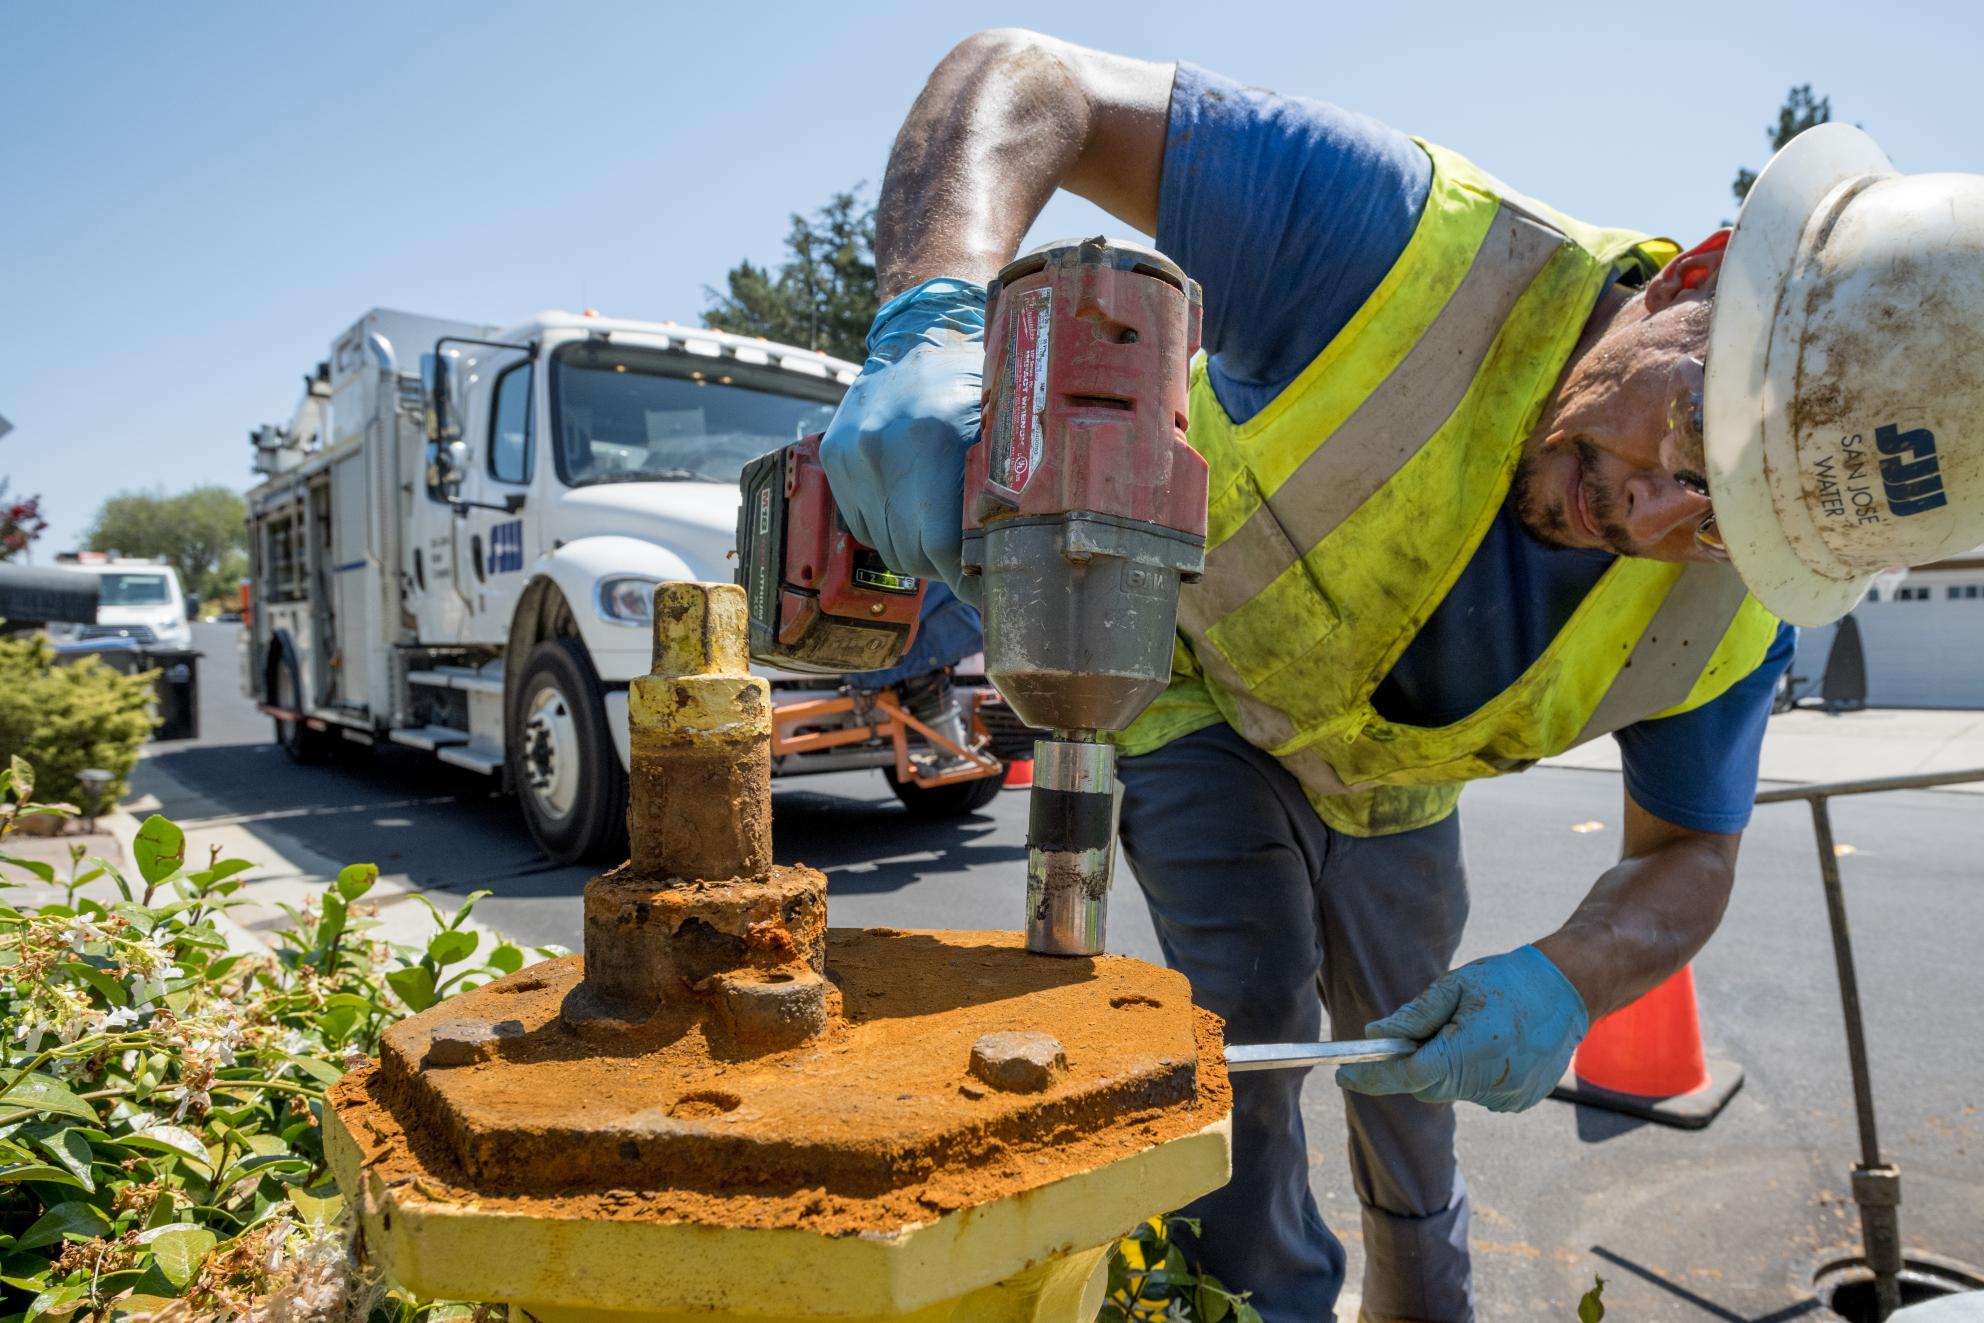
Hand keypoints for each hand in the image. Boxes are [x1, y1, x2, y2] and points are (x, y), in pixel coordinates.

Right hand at [819, 278, 985, 596]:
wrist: (921, 336)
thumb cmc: (975, 383)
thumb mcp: (1002, 430)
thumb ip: (1001, 494)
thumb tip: (1013, 562)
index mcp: (932, 440)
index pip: (943, 546)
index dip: (967, 578)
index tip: (988, 588)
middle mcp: (883, 448)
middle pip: (912, 553)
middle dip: (946, 569)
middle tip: (971, 564)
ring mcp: (853, 454)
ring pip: (885, 545)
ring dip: (917, 551)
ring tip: (943, 529)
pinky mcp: (836, 457)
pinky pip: (862, 525)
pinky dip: (889, 528)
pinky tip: (912, 506)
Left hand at [1335, 945, 1588, 1112]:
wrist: (1569, 990)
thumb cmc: (1507, 980)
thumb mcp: (1455, 985)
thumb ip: (1415, 1015)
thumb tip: (1377, 1035)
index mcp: (1472, 1050)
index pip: (1410, 1075)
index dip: (1374, 1078)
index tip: (1344, 1076)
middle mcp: (1490, 1081)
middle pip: (1427, 1086)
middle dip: (1412, 1065)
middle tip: (1416, 1034)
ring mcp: (1507, 1096)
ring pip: (1452, 1089)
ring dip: (1445, 1066)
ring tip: (1467, 1030)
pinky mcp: (1518, 1101)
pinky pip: (1476, 1092)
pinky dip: (1470, 1073)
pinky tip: (1489, 1045)